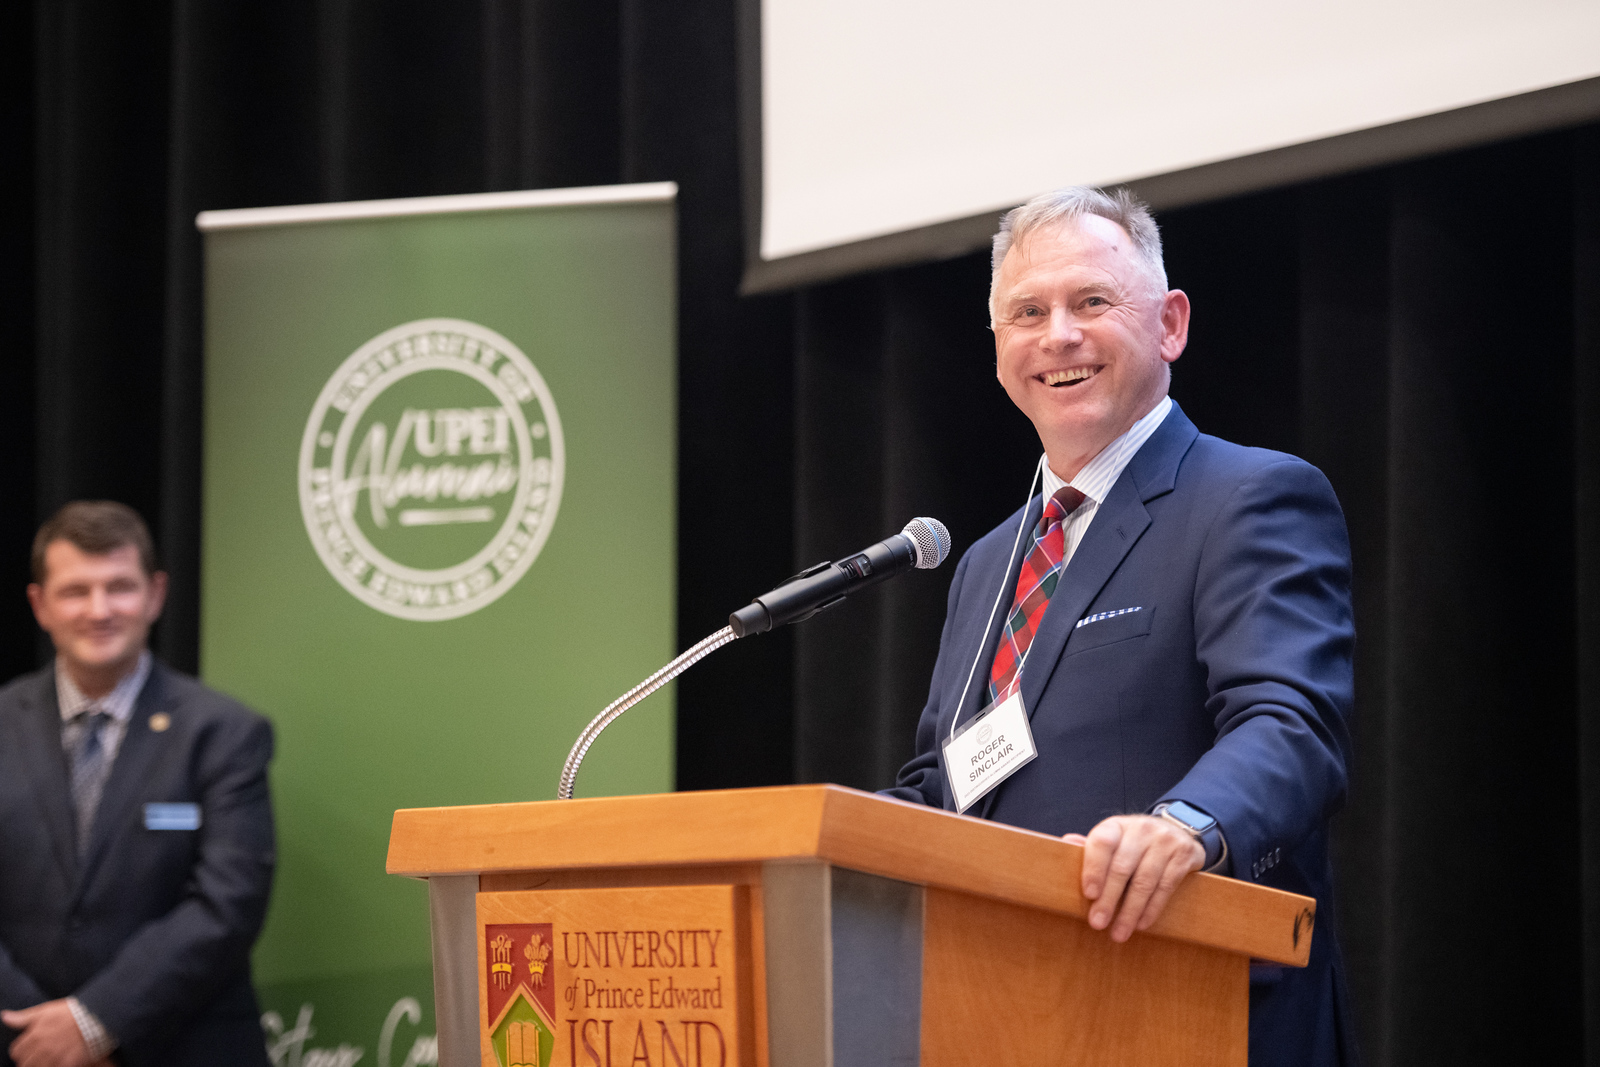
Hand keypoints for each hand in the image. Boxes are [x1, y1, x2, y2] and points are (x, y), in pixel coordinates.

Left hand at [1, 1000, 93, 1066]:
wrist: (97, 1018)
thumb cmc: (72, 1012)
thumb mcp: (46, 1010)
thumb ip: (24, 1017)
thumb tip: (5, 1017)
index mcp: (34, 1036)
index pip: (16, 1051)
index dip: (21, 1050)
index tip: (28, 1048)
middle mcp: (41, 1049)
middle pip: (23, 1064)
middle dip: (27, 1060)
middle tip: (38, 1056)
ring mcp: (54, 1058)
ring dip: (39, 1065)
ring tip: (48, 1059)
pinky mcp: (66, 1064)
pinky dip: (53, 1066)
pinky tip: (58, 1062)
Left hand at [1066, 814, 1203, 942]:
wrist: (1176, 831)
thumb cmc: (1135, 842)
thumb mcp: (1114, 840)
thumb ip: (1093, 847)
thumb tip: (1066, 843)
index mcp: (1117, 825)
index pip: (1102, 843)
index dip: (1094, 868)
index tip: (1089, 895)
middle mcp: (1142, 829)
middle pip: (1122, 868)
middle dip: (1109, 899)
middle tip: (1098, 923)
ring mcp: (1165, 841)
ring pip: (1144, 881)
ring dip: (1130, 911)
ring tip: (1119, 932)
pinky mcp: (1184, 855)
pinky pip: (1166, 887)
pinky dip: (1152, 909)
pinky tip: (1141, 924)